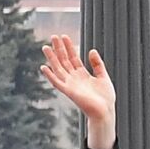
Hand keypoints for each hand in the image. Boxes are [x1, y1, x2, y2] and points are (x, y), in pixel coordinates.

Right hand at [40, 34, 117, 148]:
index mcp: (82, 75)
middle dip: (59, 49)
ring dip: (52, 58)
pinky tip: (43, 67)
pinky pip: (57, 82)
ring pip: (58, 69)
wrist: (105, 112)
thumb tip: (92, 50)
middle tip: (53, 36)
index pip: (73, 58)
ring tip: (46, 47)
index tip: (64, 36)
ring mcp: (70, 85)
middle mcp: (74, 78)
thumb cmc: (105, 98)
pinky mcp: (69, 92)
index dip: (69, 47)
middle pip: (64, 61)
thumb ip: (97, 64)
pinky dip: (50, 75)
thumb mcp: (103, 77)